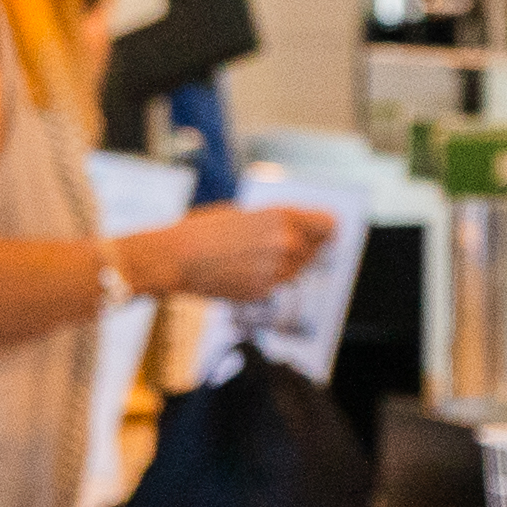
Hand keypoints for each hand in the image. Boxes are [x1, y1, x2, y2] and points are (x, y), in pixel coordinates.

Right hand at [153, 204, 335, 304]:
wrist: (178, 258)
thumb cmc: (204, 229)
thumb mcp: (245, 213)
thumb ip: (275, 223)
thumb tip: (297, 232)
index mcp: (284, 218)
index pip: (327, 225)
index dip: (326, 228)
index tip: (326, 231)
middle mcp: (287, 245)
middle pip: (316, 250)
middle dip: (305, 247)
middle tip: (281, 245)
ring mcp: (277, 272)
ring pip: (298, 271)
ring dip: (288, 265)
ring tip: (257, 257)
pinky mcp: (263, 293)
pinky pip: (277, 285)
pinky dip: (268, 280)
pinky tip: (244, 270)